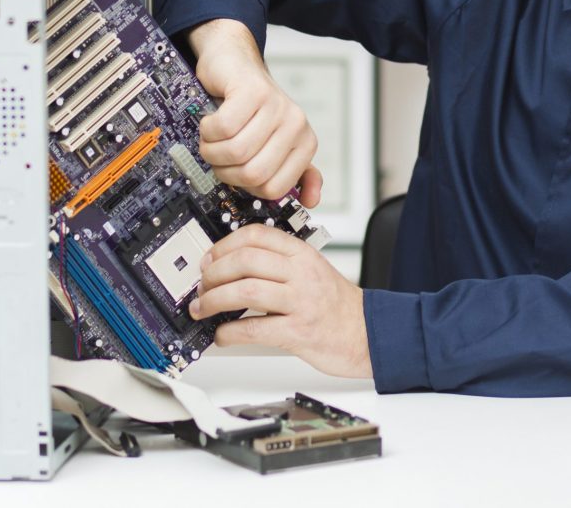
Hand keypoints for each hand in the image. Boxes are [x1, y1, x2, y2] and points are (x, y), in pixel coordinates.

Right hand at [187, 19, 322, 206]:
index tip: (237, 169)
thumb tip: (311, 200)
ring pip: (236, 152)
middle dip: (226, 170)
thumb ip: (294, 171)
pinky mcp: (253, 91)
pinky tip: (211, 120)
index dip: (245, 185)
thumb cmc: (250, 107)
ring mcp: (276, 106)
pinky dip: (208, 130)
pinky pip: (222, 128)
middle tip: (219, 154)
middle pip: (253, 174)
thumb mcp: (276, 142)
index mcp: (305, 144)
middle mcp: (296, 125)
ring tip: (213, 137)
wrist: (233, 64)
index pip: (273, 189)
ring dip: (213, 149)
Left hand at [189, 224, 371, 378]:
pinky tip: (222, 334)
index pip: (256, 235)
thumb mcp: (313, 269)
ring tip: (202, 309)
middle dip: (213, 274)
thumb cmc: (337, 304)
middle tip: (202, 286)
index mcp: (302, 253)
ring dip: (214, 301)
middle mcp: (301, 273)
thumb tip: (233, 265)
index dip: (224, 245)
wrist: (368, 332)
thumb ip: (280, 262)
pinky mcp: (298, 332)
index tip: (209, 259)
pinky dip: (230, 332)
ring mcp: (300, 302)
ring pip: (245, 291)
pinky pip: (255, 329)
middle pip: (245, 261)